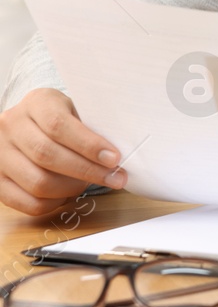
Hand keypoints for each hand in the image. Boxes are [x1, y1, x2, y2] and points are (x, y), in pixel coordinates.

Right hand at [0, 89, 124, 215]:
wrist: (29, 123)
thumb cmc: (62, 117)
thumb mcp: (76, 109)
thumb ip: (92, 126)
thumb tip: (117, 155)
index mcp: (36, 103)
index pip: (59, 126)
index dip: (89, 145)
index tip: (115, 158)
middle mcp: (10, 126)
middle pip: (47, 155)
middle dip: (87, 171)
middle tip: (116, 178)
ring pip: (37, 182)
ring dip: (71, 189)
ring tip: (89, 184)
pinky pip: (26, 202)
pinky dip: (53, 203)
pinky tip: (68, 195)